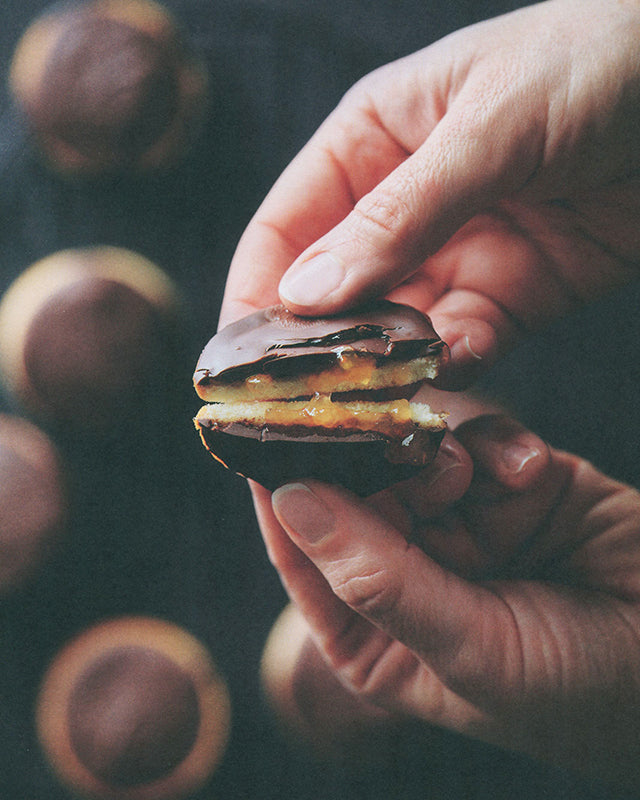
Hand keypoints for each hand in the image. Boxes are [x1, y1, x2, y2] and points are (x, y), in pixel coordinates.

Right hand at [221, 0, 639, 386]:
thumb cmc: (595, 62)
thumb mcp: (487, 126)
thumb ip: (397, 213)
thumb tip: (303, 293)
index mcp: (369, 145)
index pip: (283, 230)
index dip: (254, 296)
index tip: (239, 363)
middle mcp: (399, 208)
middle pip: (333, 295)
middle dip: (316, 350)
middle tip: (304, 404)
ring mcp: (453, 256)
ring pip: (393, 331)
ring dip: (386, 367)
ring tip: (378, 397)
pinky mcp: (507, 297)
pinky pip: (463, 345)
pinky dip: (453, 365)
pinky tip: (453, 370)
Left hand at [254, 415, 639, 789]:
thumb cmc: (577, 690)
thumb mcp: (470, 648)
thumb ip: (381, 577)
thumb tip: (291, 503)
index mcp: (374, 631)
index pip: (305, 556)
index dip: (280, 497)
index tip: (258, 435)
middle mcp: (408, 570)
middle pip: (358, 494)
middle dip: (371, 462)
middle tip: (383, 431)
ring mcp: (462, 523)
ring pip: (416, 457)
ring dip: (440, 456)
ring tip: (471, 474)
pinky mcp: (512, 485)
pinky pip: (482, 440)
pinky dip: (502, 449)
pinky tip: (530, 474)